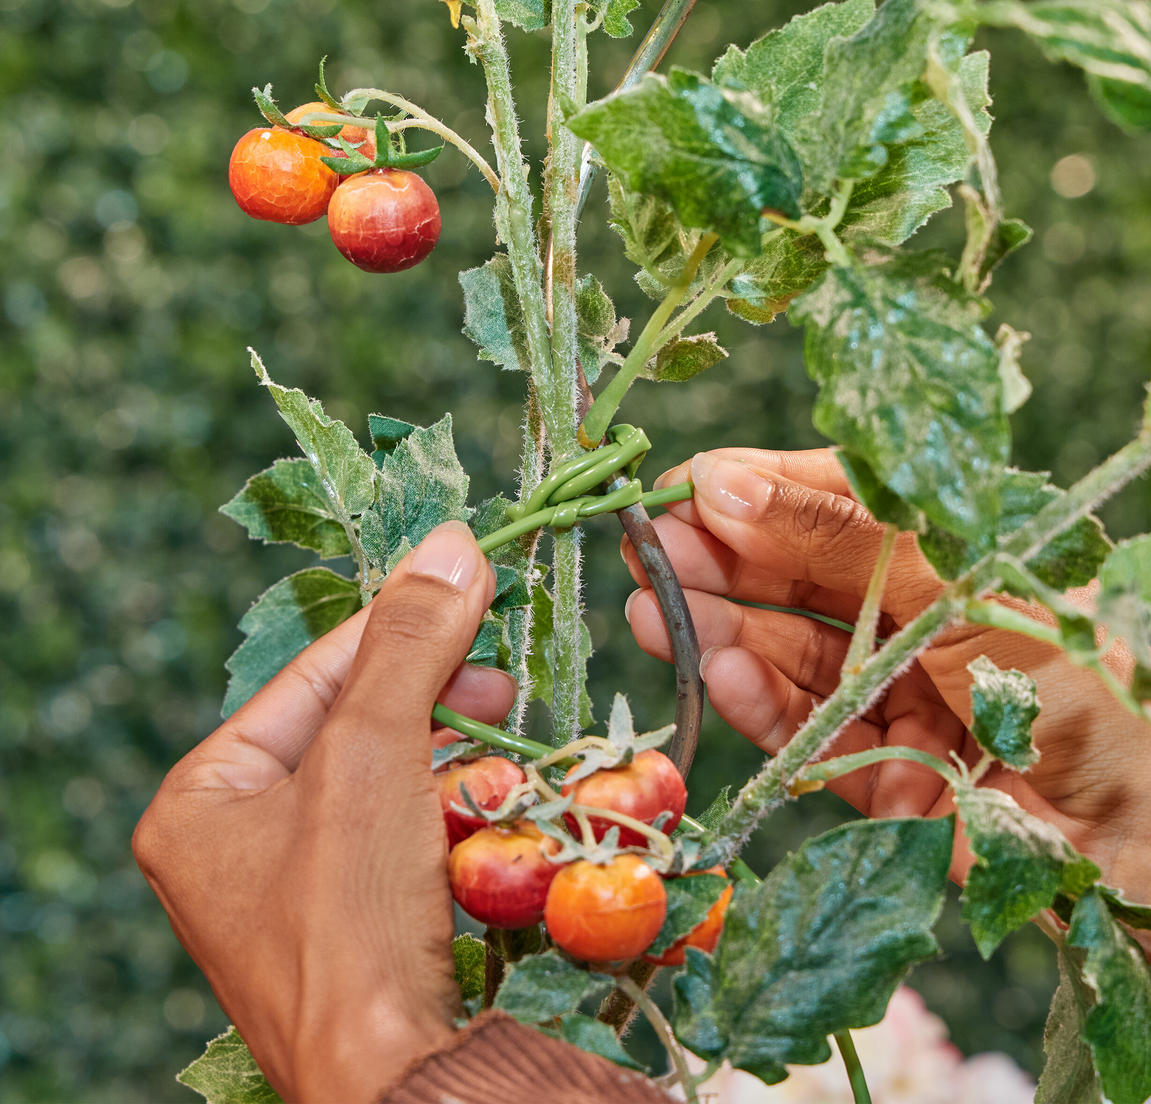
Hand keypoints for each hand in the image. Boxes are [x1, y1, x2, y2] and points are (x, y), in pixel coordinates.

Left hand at [134, 521, 509, 1103]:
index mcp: (201, 798)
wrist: (395, 1082)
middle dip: (431, 691)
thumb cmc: (350, 915)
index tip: (469, 588)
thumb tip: (453, 544)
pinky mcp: (350, 921)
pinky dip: (450, 800)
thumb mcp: (375, 755)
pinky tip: (494, 788)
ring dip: (451, 743)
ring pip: (384, 774)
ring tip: (506, 724)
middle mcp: (235, 841)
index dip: (395, 626)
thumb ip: (408, 644)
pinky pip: (401, 829)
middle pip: (350, 723)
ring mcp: (291, 888)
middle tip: (498, 676)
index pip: (312, 674)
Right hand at [623, 448, 1150, 980]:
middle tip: (649, 548)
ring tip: (655, 608)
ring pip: (786, 652)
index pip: (834, 505)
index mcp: (946, 553)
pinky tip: (716, 666)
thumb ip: (834, 535)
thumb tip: (721, 483)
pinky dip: (756, 701)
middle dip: (721, 560)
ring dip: (718, 628)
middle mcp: (913, 617)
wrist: (1149, 837)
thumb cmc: (1074, 679)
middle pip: (796, 578)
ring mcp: (893, 694)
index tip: (685, 486)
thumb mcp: (951, 581)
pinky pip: (804, 730)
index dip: (757, 492)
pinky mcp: (878, 773)